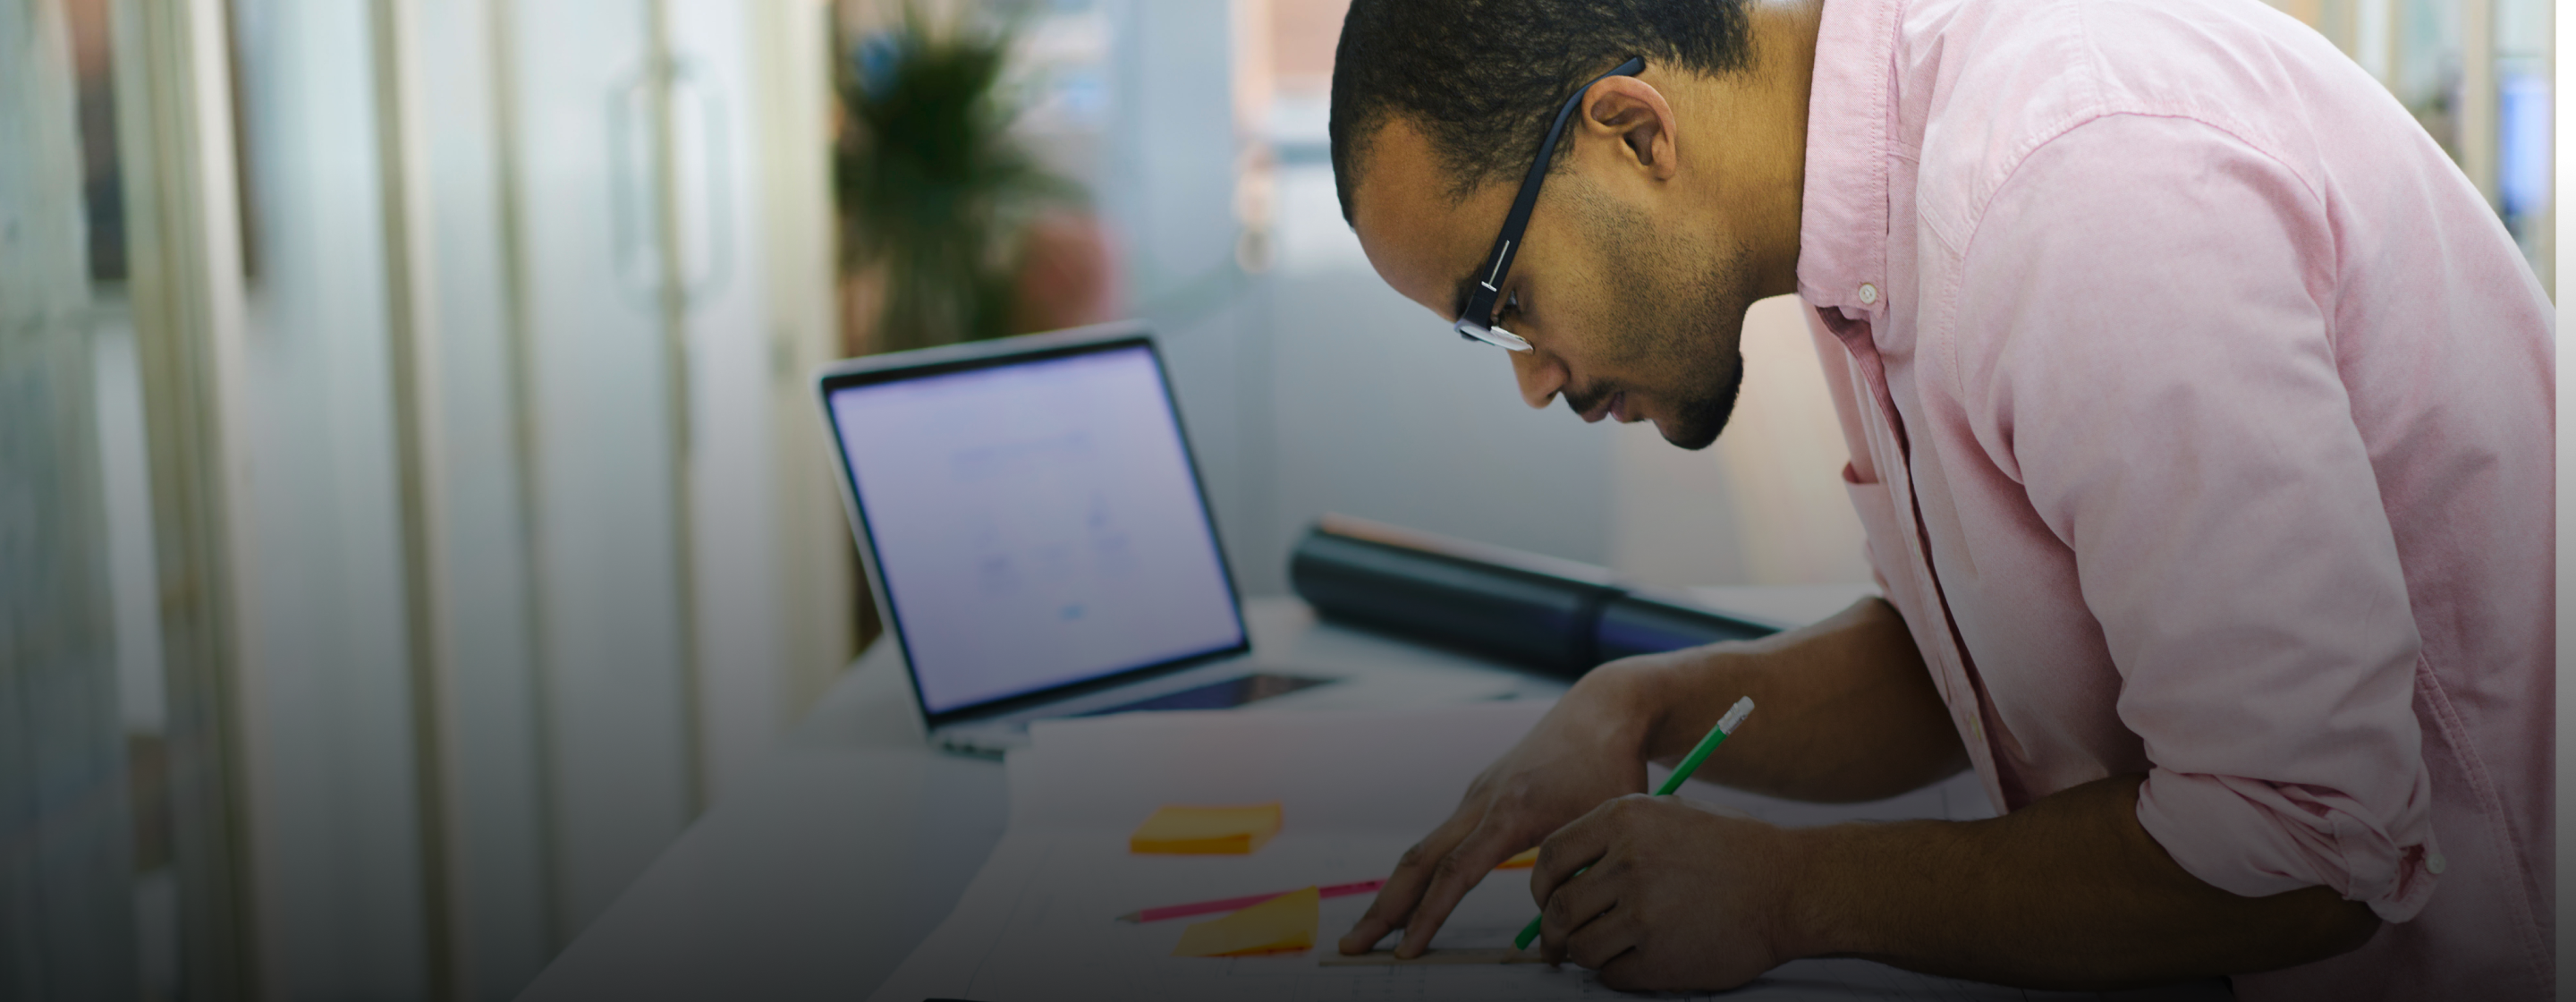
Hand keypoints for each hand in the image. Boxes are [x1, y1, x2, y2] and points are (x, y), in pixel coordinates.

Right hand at [1337, 658, 1668, 957]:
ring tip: (1376, 929)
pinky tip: (1416, 896)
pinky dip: (1421, 872)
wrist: (1604, 711)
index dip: (1428, 916)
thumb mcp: (1604, 828)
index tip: (1406, 950)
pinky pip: (1442, 839)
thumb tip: (1552, 925)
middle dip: (1383, 908)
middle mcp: (1482, 801)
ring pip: (1425, 849)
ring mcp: (1477, 795)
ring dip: (1397, 892)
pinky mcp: (1481, 793)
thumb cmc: (1612, 767)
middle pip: (1418, 860)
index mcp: (1511, 812)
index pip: (1455, 873)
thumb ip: (1577, 877)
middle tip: (1352, 945)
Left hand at [1530, 793, 1799, 991]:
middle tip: (1554, 944)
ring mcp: (1643, 913)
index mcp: (1624, 819)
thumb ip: (1618, 836)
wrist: (1790, 887)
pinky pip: (1614, 975)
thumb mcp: (1671, 815)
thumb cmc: (1735, 850)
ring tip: (1605, 951)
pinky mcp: (1661, 958)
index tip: (1546, 901)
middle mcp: (1627, 862)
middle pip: (1559, 908)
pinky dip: (1618, 974)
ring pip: (1581, 947)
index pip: (1551, 856)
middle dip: (1550, 932)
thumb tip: (1568, 872)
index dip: (1541, 886)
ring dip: (1585, 954)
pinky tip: (1639, 962)